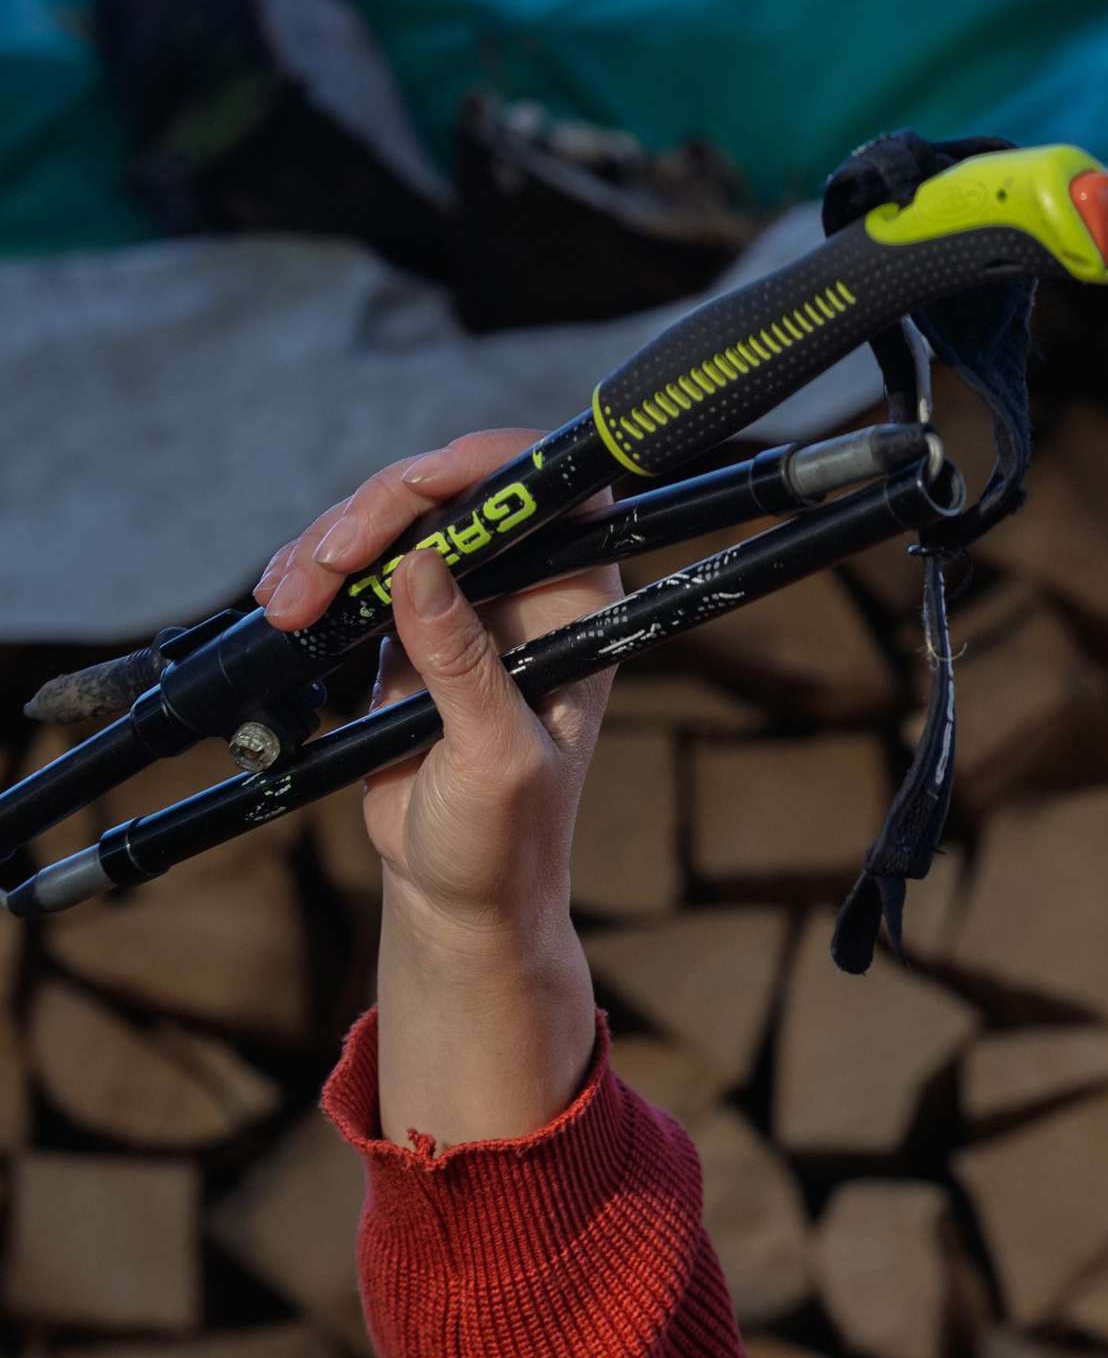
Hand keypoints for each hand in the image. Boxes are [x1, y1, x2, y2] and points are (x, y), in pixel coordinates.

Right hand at [260, 430, 613, 1144]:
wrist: (457, 892)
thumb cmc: (502, 842)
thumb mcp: (492, 758)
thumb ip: (462, 665)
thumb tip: (420, 566)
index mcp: (575, 613)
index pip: (555, 497)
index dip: (495, 465)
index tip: (424, 479)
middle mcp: (525, 593)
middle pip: (453, 494)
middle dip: (380, 512)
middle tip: (326, 563)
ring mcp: (460, 601)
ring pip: (393, 524)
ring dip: (328, 548)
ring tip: (287, 606)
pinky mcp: (404, 623)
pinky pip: (354, 567)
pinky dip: (311, 576)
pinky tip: (281, 605)